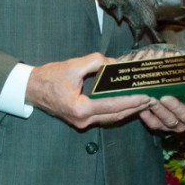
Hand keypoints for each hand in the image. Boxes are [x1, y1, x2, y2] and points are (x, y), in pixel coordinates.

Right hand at [25, 54, 153, 130]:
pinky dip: (117, 111)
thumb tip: (114, 63)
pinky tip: (128, 104)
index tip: (146, 96)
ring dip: (128, 110)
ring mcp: (81, 123)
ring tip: (144, 101)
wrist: (32, 89)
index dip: (131, 100)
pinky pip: (104, 117)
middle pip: (115, 115)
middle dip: (134, 107)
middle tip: (152, 99)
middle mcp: (82, 120)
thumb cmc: (49, 77)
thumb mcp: (73, 66)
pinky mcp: (81, 121)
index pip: (112, 105)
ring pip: (111, 118)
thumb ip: (95, 62)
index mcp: (80, 108)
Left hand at [138, 93, 184, 133]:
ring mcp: (179, 125)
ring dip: (160, 111)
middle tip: (165, 98)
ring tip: (153, 101)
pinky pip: (156, 125)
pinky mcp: (165, 128)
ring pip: (170, 121)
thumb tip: (176, 55)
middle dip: (175, 107)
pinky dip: (148, 118)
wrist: (176, 96)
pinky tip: (143, 109)